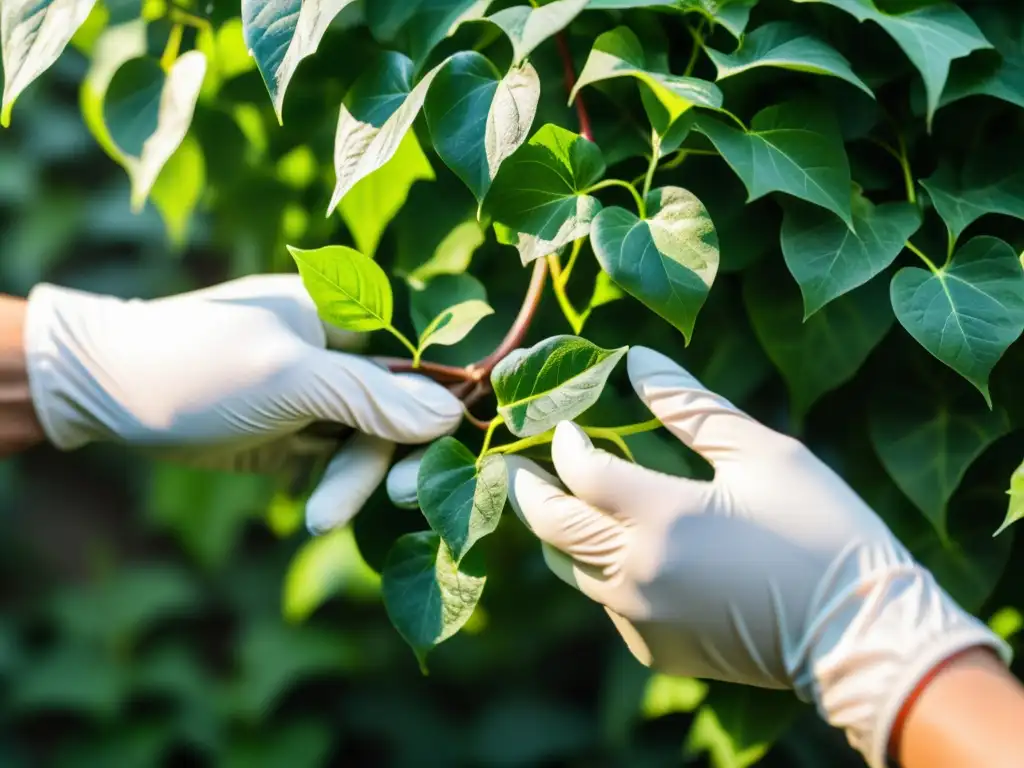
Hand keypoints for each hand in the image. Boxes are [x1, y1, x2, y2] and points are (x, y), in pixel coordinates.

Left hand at [24, 275, 461, 531]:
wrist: (100, 392)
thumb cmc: (193, 366)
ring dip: (353, 480)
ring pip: (371, 441)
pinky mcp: (296, 428)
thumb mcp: (287, 378)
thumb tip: (452, 414)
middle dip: (390, 455)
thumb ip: (372, 395)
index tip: (439, 456)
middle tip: (396, 498)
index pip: (420, 357)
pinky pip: (339, 460)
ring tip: (318, 519)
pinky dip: (336, 486)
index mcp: (344, 310)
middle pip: (400, 408)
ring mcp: (317, 390)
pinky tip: (316, 510)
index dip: (439, 407)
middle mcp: (338, 349)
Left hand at [505, 346, 1008, 767]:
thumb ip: (690, 405)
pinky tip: (635, 552)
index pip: (579, 470)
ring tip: (567, 500)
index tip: (569, 425)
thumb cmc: (821, 530)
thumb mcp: (762, 453)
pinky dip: (606, 571)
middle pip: (550, 524)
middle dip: (528, 488)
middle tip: (516, 463)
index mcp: (661, 517)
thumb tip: (636, 359)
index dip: (566, 442)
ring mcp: (640, 618)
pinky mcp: (654, 649)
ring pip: (570, 568)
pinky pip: (607, 602)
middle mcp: (636, 573)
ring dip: (563, 531)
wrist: (859, 633)